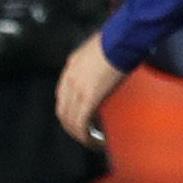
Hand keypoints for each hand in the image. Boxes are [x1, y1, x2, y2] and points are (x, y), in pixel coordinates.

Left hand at [54, 31, 127, 148]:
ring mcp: (77, 90)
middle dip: (72, 128)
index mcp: (69, 70)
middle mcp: (68, 81)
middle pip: (62, 113)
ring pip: (70, 122)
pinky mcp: (89, 98)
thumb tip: (97, 77)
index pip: (62, 99)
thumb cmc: (113, 43)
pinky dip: (86, 136)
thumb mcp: (93, 53)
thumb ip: (89, 67)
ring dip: (80, 135)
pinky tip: (96, 140)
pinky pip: (82, 123)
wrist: (120, 40)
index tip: (80, 121)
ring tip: (91, 142)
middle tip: (85, 137)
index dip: (69, 114)